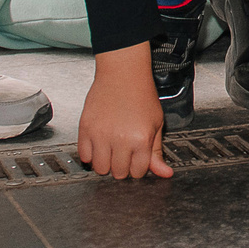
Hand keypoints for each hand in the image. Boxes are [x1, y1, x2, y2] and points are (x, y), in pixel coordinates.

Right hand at [79, 48, 172, 179]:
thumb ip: (156, 152)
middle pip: (118, 173)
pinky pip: (84, 156)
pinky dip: (90, 154)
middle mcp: (120, 139)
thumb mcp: (156, 124)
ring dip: (106, 163)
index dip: (138, 166)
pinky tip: (99, 144)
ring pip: (100, 168)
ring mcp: (100, 135)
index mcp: (141, 139)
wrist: (123, 73)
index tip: (136, 158)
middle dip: (122, 166)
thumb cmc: (141, 94)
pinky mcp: (85, 129)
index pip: (137, 172)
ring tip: (111, 149)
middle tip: (124, 152)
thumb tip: (165, 174)